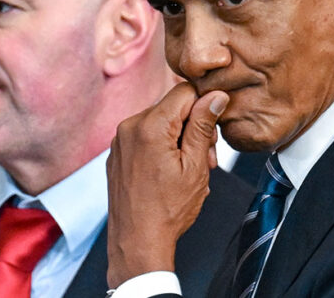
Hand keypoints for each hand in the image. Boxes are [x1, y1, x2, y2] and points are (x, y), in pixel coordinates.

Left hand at [105, 83, 228, 287]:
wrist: (137, 242)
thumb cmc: (167, 210)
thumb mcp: (195, 166)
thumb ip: (203, 125)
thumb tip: (216, 96)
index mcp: (150, 126)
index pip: (185, 91)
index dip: (204, 106)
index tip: (212, 130)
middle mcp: (129, 127)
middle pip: (172, 107)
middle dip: (193, 127)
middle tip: (205, 159)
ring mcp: (120, 141)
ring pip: (160, 123)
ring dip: (178, 139)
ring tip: (188, 171)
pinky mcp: (117, 154)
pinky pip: (145, 137)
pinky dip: (161, 148)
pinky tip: (170, 174)